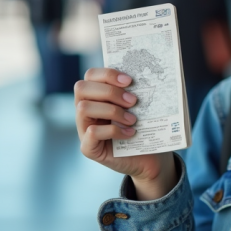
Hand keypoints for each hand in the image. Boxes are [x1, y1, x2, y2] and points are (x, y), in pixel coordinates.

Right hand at [75, 68, 176, 199]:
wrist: (149, 157)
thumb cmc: (144, 127)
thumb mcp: (140, 106)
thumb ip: (135, 91)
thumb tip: (146, 74)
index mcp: (96, 95)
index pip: (91, 75)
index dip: (108, 74)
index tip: (130, 81)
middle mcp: (85, 110)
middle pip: (82, 88)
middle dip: (110, 92)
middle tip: (133, 101)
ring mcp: (83, 129)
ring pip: (84, 108)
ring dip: (112, 111)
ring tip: (133, 119)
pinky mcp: (88, 148)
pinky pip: (92, 132)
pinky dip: (113, 130)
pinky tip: (130, 133)